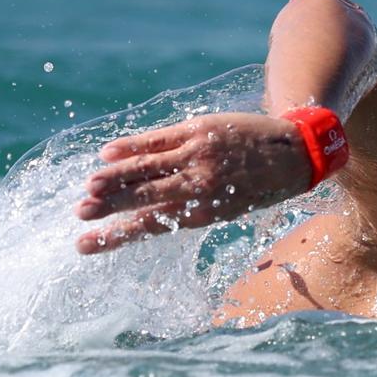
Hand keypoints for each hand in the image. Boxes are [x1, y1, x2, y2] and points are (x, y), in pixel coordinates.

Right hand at [74, 112, 310, 254]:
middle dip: (108, 207)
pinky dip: (132, 146)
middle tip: (78, 214)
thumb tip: (150, 216)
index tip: (84, 245)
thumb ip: (191, 208)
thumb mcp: (231, 207)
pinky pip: (159, 139)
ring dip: (113, 178)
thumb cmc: (261, 184)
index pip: (151, 226)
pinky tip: (108, 153)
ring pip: (146, 168)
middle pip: (143, 198)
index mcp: (206, 212)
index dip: (116, 236)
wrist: (297, 151)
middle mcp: (200, 186)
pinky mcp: (200, 130)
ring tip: (87, 188)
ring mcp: (198, 156)